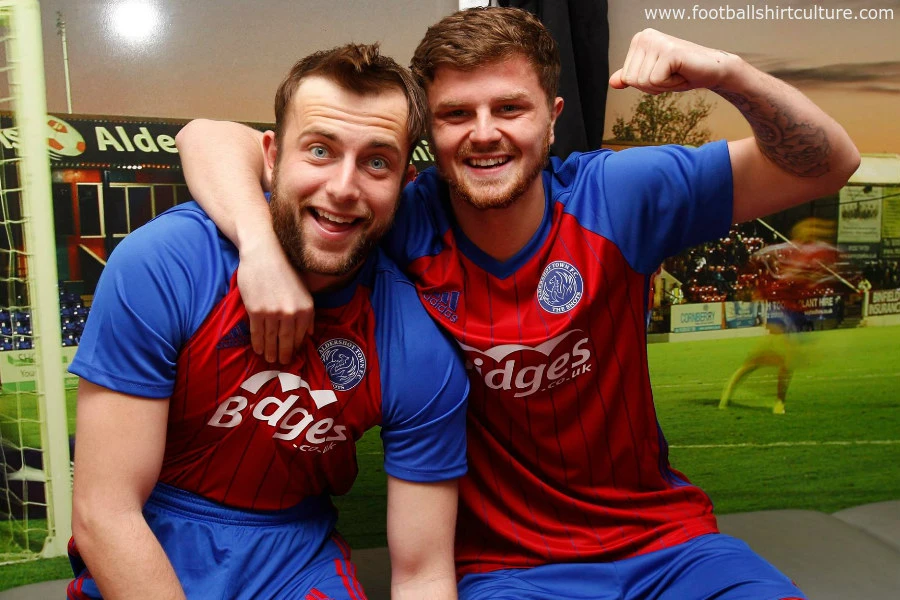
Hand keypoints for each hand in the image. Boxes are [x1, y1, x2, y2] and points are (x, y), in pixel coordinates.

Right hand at [237, 234, 313, 363]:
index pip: (301, 336)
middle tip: (281, 363)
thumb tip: (309, 334)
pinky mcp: (256, 311)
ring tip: (269, 359)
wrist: (264, 253)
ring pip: (271, 339)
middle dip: (283, 354)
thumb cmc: (284, 270)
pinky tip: (258, 349)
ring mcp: (273, 313)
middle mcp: (292, 313)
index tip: (292, 356)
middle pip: (286, 341)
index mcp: (306, 308)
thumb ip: (307, 313)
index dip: (295, 348)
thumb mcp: (303, 291)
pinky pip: (257, 333)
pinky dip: (257, 343)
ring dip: (269, 352)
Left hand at [609, 29, 736, 93]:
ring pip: (643, 82)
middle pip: (632, 80)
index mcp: (639, 40)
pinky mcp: (668, 51)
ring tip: (677, 72)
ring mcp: (657, 42)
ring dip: (663, 85)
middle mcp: (645, 36)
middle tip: (671, 74)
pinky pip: (656, 81)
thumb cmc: (683, 72)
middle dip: (653, 86)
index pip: (626, 78)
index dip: (645, 84)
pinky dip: (671, 85)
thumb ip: (632, 77)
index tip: (663, 73)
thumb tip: (612, 82)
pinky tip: (682, 73)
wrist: (711, 70)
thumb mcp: (652, 76)